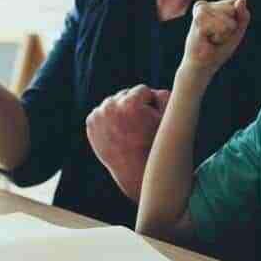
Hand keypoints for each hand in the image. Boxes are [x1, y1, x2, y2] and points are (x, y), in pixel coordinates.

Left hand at [86, 85, 170, 202]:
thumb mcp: (169, 119)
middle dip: (134, 106)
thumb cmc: (157, 146)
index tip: (152, 121)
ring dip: (121, 111)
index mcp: (129, 104)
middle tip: (140, 127)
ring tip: (129, 130)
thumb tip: (154, 87)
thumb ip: (165, 94)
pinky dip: (110, 119)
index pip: (142, 90)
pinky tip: (118, 131)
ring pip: (114, 102)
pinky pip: (103, 112)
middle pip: (126, 94)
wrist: (137, 173)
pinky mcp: (91, 123)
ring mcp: (98, 116)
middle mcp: (110, 107)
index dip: (151, 105)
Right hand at [180, 0, 249, 82]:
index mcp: (212, 5)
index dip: (236, 21)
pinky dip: (220, 37)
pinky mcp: (198, 20)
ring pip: (228, 18)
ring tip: (212, 38)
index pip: (236, 3)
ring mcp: (200, 11)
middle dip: (231, 26)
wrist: (201, 66)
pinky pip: (222, 27)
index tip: (224, 32)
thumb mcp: (237, 30)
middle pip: (233, 9)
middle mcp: (204, 5)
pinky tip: (208, 40)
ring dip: (225, 33)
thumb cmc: (218, 49)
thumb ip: (243, 15)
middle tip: (217, 36)